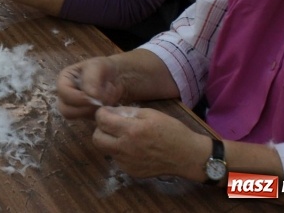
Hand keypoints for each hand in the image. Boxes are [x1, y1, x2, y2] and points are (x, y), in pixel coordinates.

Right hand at [56, 57, 125, 119]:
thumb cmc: (105, 68)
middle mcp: (66, 95)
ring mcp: (76, 106)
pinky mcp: (86, 114)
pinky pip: (89, 119)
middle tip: (99, 102)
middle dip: (84, 108)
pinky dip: (99, 113)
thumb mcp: (97, 66)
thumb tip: (89, 97)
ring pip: (77, 116)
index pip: (63, 92)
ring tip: (105, 100)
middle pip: (66, 109)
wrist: (118, 76)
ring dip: (93, 111)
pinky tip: (107, 104)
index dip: (77, 97)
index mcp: (64, 79)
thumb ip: (91, 80)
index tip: (93, 98)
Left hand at [93, 106, 209, 180]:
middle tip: (111, 125)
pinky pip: (117, 159)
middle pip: (96, 138)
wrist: (186, 156)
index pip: (101, 120)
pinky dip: (120, 152)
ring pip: (105, 150)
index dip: (102, 113)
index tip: (107, 112)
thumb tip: (111, 112)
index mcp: (131, 130)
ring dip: (109, 141)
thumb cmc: (171, 130)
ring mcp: (127, 163)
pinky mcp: (131, 172)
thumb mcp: (150, 114)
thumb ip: (128, 112)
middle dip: (100, 129)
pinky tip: (134, 148)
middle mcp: (126, 148)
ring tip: (125, 136)